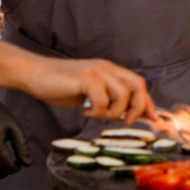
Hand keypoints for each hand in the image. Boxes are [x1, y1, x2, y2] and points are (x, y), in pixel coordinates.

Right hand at [25, 57, 154, 123]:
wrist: (36, 74)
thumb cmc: (61, 86)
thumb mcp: (90, 95)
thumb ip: (108, 101)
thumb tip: (128, 115)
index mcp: (110, 71)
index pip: (138, 84)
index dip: (148, 102)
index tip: (153, 118)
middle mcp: (107, 68)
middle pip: (138, 85)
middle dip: (138, 106)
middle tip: (127, 121)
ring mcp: (97, 71)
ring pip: (123, 93)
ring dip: (113, 111)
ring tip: (97, 114)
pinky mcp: (87, 78)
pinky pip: (102, 99)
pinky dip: (97, 110)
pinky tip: (85, 110)